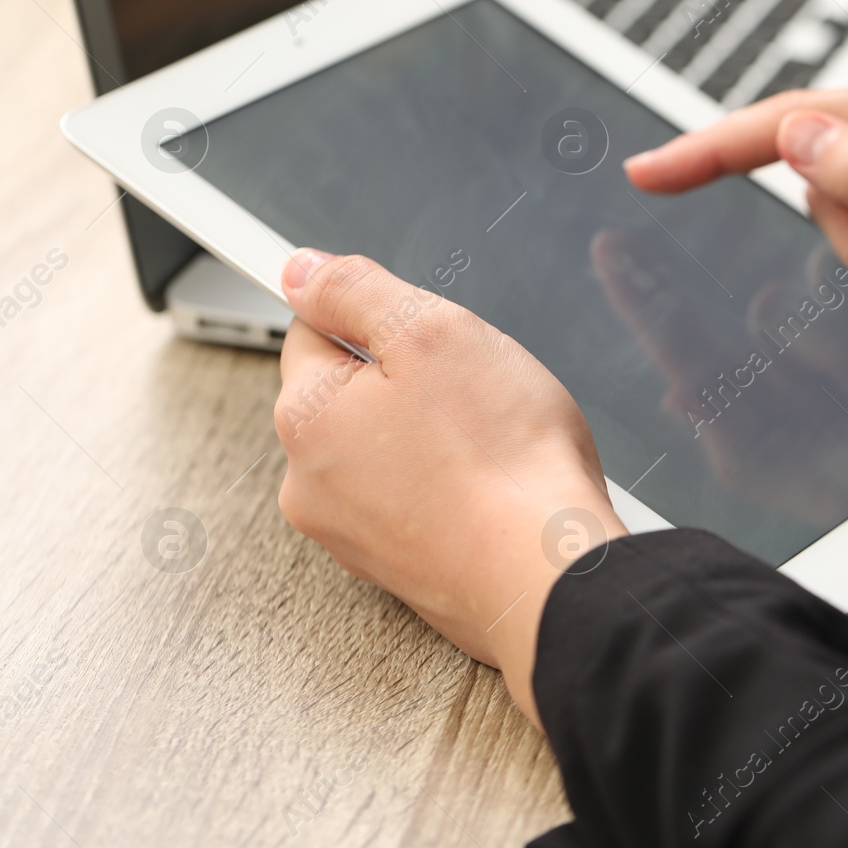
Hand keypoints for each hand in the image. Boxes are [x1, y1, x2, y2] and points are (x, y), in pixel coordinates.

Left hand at [273, 249, 625, 729]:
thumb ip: (356, 291)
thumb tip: (300, 270)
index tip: (427, 332)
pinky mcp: (401, 572)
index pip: (315, 330)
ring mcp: (354, 537)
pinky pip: (420, 502)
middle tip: (476, 389)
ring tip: (497, 443)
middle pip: (355, 396)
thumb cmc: (502, 460)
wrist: (547, 578)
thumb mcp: (433, 331)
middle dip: (411, 382)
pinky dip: (453, 489)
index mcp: (306, 416)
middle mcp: (312, 484)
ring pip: (391, 451)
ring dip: (435, 438)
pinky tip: (499, 487)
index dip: (378, 317)